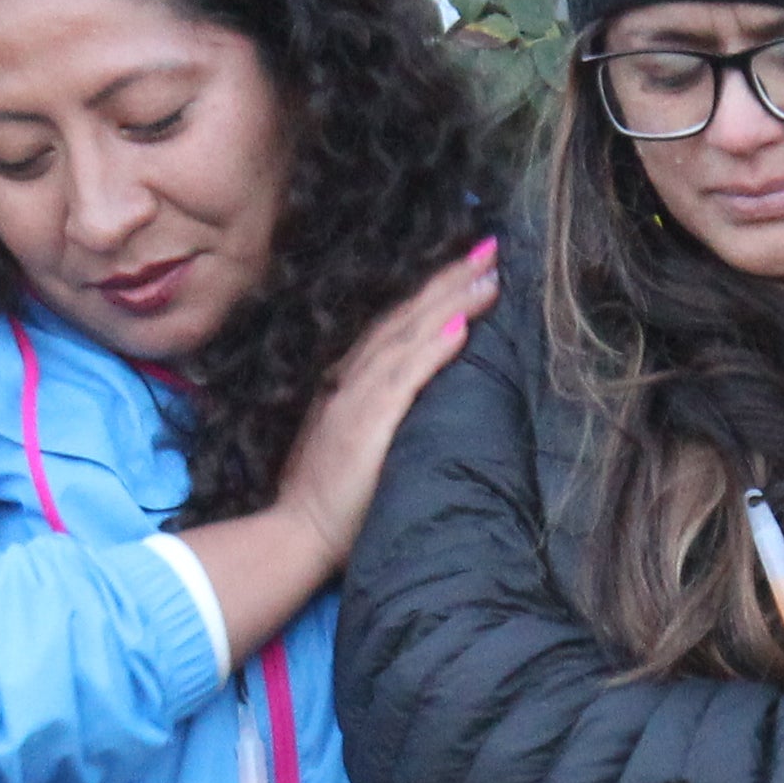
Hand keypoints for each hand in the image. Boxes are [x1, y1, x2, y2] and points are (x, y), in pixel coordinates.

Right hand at [271, 238, 501, 565]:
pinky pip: (405, 380)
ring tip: (488, 274)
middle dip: (448, 279)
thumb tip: (410, 391)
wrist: (294, 536)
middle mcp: (350, 379)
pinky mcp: (366, 426)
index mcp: (346, 380)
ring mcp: (357, 400)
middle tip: (490, 247)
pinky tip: (461, 328)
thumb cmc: (327, 499)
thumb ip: (372, 411)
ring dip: (450, 301)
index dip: (430, 289)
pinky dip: (433, 351)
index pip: (393, 322)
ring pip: (409, 336)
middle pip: (404, 316)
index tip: (467, 262)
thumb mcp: (347, 439)